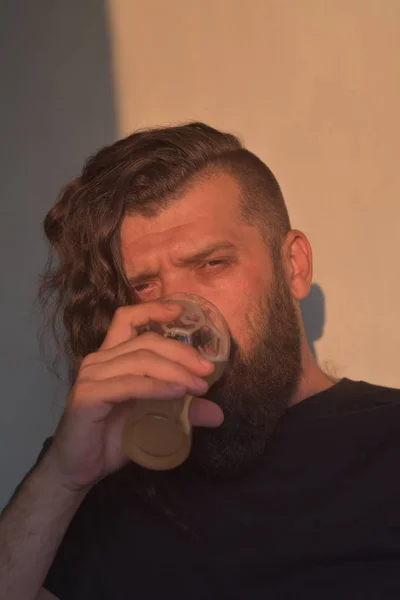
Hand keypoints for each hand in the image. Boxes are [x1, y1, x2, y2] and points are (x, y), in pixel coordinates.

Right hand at [41, 302, 223, 491]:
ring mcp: (92, 376)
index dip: (152, 309)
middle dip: (181, 352)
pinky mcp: (89, 396)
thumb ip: (181, 410)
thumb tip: (217, 412)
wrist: (79, 470)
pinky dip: (157, 387)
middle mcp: (99, 360)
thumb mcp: (153, 421)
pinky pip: (130, 384)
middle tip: (207, 369)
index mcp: (111, 356)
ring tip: (199, 387)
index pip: (128, 319)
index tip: (181, 312)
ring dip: (175, 371)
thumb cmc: (112, 440)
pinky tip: (178, 393)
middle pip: (146, 341)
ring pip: (141, 360)